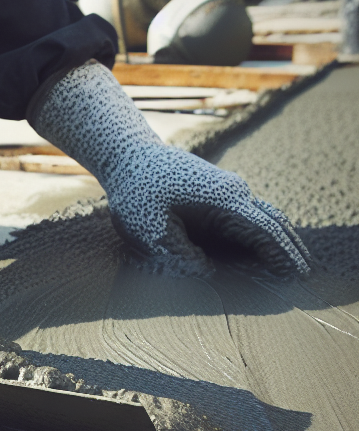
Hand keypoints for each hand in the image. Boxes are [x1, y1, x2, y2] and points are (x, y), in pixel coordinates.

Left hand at [29, 60, 309, 274]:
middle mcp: (233, 193)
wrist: (128, 155)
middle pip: (272, 222)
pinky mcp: (215, 192)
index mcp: (224, 201)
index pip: (264, 230)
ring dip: (276, 238)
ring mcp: (226, 190)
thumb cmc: (137, 192)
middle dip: (288, 247)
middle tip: (303, 274)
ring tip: (289, 263)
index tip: (298, 274)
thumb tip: (207, 270)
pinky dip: (259, 231)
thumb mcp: (151, 228)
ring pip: (262, 216)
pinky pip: (246, 214)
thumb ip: (181, 251)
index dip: (282, 253)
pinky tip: (259, 248)